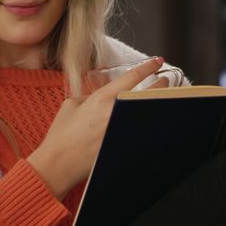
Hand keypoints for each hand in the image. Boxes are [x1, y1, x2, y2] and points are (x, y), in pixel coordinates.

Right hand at [28, 56, 164, 197]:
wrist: (58, 164)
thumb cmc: (61, 135)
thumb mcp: (72, 105)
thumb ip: (90, 94)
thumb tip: (103, 92)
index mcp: (102, 98)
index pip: (132, 77)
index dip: (149, 67)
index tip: (158, 61)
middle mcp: (116, 113)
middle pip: (149, 94)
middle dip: (161, 85)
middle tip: (166, 80)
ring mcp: (123, 130)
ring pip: (150, 112)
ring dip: (158, 103)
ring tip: (163, 98)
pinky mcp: (125, 146)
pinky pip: (144, 131)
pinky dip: (151, 124)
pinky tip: (155, 121)